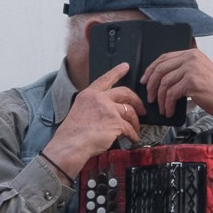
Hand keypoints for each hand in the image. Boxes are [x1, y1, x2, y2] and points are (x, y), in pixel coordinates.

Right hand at [41, 63, 142, 179]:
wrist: (71, 145)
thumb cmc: (72, 134)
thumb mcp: (79, 111)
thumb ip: (94, 107)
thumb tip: (108, 113)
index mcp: (88, 95)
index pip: (105, 79)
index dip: (117, 72)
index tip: (125, 67)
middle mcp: (99, 98)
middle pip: (124, 92)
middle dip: (136, 100)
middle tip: (141, 109)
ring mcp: (108, 109)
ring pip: (129, 111)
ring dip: (135, 122)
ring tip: (136, 129)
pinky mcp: (115, 122)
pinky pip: (129, 128)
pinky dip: (133, 134)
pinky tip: (133, 138)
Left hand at [141, 47, 212, 133]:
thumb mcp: (201, 72)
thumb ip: (185, 70)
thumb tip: (163, 78)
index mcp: (192, 53)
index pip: (164, 57)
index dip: (151, 69)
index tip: (146, 80)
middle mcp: (191, 58)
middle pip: (161, 69)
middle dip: (151, 85)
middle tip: (150, 97)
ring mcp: (191, 69)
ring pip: (164, 83)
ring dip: (160, 98)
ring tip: (162, 108)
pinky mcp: (191, 82)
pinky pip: (171, 94)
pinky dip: (167, 105)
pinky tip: (169, 111)